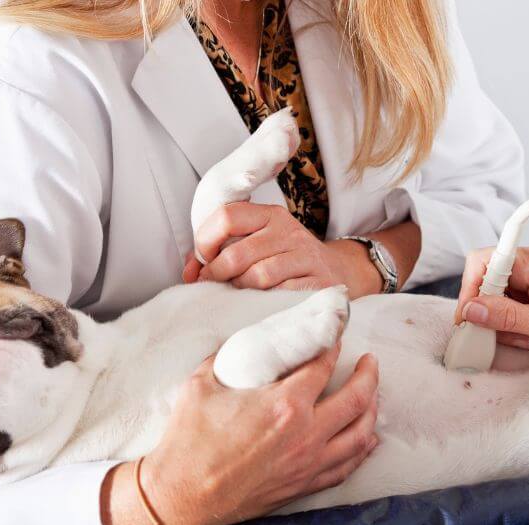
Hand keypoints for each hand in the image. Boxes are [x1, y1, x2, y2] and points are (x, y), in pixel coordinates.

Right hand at [102, 344, 379, 524]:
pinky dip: (363, 449)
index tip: (336, 335)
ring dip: (372, 409)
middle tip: (369, 361)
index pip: (322, 366)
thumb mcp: (201, 384)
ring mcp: (308, 463)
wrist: (181, 496)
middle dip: (368, 374)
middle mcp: (305, 434)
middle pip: (356, 398)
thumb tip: (242, 343)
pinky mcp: (304, 485)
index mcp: (283, 404)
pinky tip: (367, 438)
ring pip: (360, 434)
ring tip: (372, 394)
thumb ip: (227, 358)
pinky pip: (347, 466)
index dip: (332, 345)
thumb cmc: (188, 442)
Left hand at [182, 202, 381, 298]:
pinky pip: (281, 294)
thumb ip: (221, 251)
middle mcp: (288, 231)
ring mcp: (305, 256)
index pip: (227, 216)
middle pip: (237, 253)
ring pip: (258, 276)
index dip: (205, 241)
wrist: (340, 273)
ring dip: (240, 291)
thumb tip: (189, 270)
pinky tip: (261, 306)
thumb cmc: (286, 262)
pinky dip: (264, 303)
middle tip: (212, 287)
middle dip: (217, 275)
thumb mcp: (259, 245)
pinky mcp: (318, 282)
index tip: (202, 262)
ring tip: (237, 297)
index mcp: (269, 215)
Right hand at [454, 246, 528, 350]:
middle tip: (501, 334)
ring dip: (503, 323)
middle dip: (488, 312)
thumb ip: (508, 317)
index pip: (482, 262)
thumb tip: (471, 310)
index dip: (470, 290)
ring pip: (496, 298)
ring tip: (528, 338)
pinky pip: (510, 307)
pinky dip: (514, 326)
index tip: (470, 318)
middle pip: (485, 282)